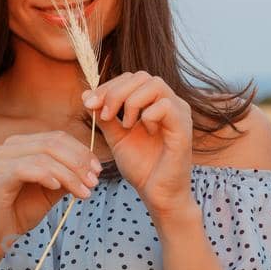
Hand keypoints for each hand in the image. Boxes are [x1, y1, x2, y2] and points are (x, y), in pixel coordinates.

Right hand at [0, 131, 102, 260]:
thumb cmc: (21, 211)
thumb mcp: (51, 190)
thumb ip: (67, 175)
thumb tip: (92, 168)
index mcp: (21, 145)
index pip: (57, 138)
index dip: (81, 151)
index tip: (97, 170)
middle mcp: (8, 147)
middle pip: (52, 143)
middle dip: (79, 162)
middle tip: (94, 181)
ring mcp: (0, 160)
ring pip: (44, 157)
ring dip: (69, 174)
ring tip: (83, 192)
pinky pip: (28, 169)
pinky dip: (47, 177)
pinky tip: (58, 188)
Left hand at [81, 71, 193, 220]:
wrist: (157, 193)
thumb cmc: (141, 166)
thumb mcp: (116, 138)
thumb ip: (103, 117)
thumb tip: (86, 94)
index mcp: (154, 102)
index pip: (130, 78)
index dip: (108, 86)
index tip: (89, 103)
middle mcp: (170, 102)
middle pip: (141, 76)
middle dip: (115, 92)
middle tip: (104, 115)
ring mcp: (179, 113)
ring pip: (155, 84)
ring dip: (131, 102)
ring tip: (125, 125)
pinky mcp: (184, 127)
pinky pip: (165, 106)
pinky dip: (148, 116)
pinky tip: (145, 132)